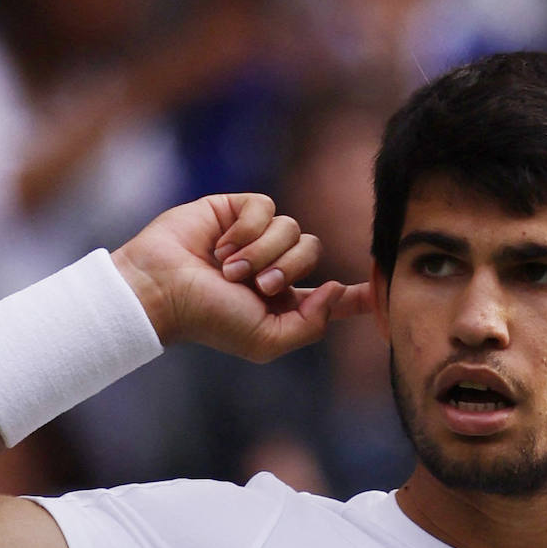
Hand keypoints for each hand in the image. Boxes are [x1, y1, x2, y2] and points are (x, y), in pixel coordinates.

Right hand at [112, 193, 372, 361]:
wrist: (163, 288)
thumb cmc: (208, 319)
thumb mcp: (265, 340)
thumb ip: (309, 325)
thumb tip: (333, 289)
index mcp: (284, 302)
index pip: (330, 295)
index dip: (357, 294)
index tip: (383, 291)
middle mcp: (274, 266)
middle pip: (312, 251)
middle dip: (286, 268)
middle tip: (254, 285)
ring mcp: (256, 237)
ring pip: (291, 228)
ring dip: (261, 251)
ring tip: (228, 268)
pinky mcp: (238, 210)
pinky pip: (267, 208)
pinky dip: (247, 229)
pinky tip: (220, 245)